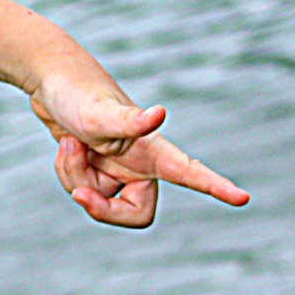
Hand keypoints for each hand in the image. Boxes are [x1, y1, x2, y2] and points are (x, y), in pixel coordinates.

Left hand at [29, 72, 249, 228]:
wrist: (52, 81)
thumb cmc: (79, 94)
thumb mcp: (99, 113)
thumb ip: (128, 121)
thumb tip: (160, 114)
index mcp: (153, 152)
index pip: (191, 174)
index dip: (216, 188)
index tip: (242, 198)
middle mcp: (140, 164)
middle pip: (132, 213)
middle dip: (101, 208)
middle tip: (79, 194)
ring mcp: (118, 168)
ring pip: (98, 200)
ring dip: (75, 176)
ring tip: (70, 144)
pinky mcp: (97, 169)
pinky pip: (80, 188)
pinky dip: (67, 170)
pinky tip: (66, 145)